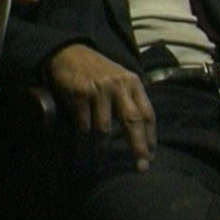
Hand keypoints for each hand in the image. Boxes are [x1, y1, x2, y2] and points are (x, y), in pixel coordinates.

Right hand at [46, 44, 155, 171]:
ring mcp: (98, 90)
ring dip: (102, 151)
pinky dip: (82, 142)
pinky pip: (83, 126)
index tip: (151, 156)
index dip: (150, 137)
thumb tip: (142, 133)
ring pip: (104, 129)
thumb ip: (130, 100)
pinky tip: (83, 153)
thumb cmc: (98, 71)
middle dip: (137, 146)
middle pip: (132, 121)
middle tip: (141, 167)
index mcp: (133, 82)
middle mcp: (118, 85)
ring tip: (101, 166)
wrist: (68, 52)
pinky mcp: (79, 94)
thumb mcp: (119, 79)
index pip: (147, 113)